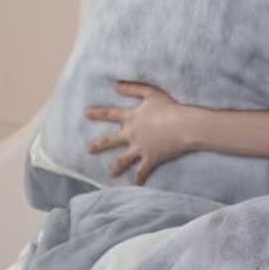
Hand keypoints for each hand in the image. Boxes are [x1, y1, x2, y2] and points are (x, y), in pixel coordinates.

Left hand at [85, 81, 199, 184]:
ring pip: (123, 159)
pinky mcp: (151, 158)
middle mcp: (132, 134)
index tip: (85, 114)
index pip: (110, 114)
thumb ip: (133, 88)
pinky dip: (139, 178)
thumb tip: (115, 85)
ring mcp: (140, 147)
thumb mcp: (151, 93)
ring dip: (115, 167)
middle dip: (99, 145)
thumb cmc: (170, 107)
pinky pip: (142, 170)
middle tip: (89, 149)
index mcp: (132, 117)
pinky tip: (135, 184)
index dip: (97, 113)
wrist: (184, 125)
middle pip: (111, 140)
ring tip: (110, 173)